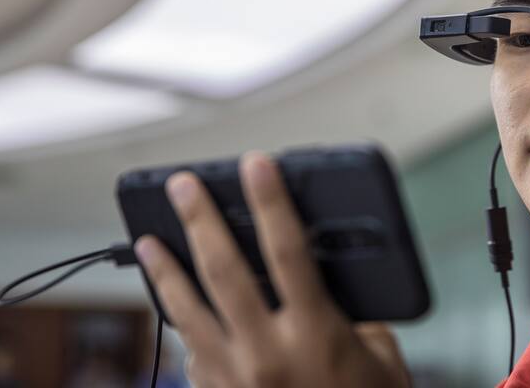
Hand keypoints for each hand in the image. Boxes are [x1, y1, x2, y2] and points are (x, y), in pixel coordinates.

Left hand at [133, 150, 411, 387]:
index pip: (287, 250)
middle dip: (201, 219)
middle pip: (223, 270)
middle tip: (185, 184)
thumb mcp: (380, 359)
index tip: (255, 164)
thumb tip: (323, 278)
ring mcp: (234, 378)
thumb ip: (353, 314)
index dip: (270, 201)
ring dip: (166, 268)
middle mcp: (267, 353)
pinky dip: (182, 319)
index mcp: (315, 334)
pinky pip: (191, 350)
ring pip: (187, 309)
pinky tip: (173, 298)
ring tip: (148, 238)